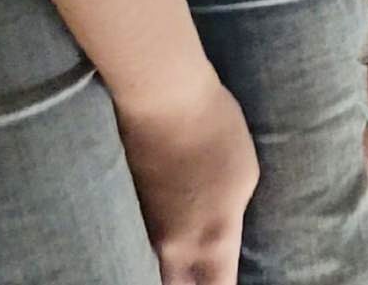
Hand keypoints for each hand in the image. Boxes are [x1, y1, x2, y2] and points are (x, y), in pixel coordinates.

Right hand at [115, 71, 260, 284]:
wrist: (165, 100)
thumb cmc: (217, 132)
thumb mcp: (244, 178)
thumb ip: (230, 220)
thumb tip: (221, 241)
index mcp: (212, 238)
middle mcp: (173, 246)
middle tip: (200, 276)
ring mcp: (142, 232)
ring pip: (152, 273)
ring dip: (166, 275)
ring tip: (180, 267)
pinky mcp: (122, 212)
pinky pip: (133, 247)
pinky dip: (141, 253)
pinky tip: (150, 245)